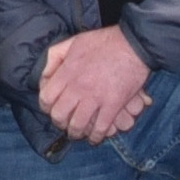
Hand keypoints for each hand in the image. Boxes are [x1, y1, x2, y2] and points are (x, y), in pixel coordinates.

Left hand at [37, 26, 153, 144]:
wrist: (133, 44)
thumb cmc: (103, 42)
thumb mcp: (72, 42)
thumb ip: (54, 58)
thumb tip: (45, 75)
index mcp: (66, 73)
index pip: (46, 98)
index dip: (46, 107)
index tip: (51, 109)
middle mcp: (77, 87)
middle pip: (59, 115)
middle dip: (59, 122)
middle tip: (64, 123)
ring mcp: (95, 98)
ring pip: (78, 125)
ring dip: (76, 133)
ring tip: (78, 133)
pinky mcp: (114, 104)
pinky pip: (101, 127)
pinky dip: (96, 136)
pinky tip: (95, 138)